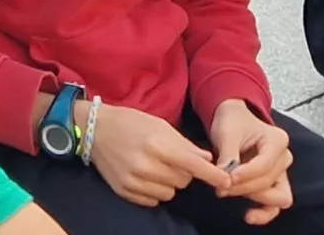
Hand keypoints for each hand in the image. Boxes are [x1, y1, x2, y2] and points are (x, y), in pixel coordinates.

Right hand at [85, 99, 231, 206]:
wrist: (96, 129)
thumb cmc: (132, 123)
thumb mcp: (161, 126)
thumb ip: (186, 146)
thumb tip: (209, 161)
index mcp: (158, 145)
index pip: (193, 166)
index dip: (212, 175)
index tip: (227, 181)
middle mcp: (146, 165)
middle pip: (183, 182)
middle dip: (184, 173)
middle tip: (171, 160)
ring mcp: (133, 181)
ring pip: (169, 193)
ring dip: (169, 184)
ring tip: (156, 168)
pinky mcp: (124, 191)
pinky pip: (153, 201)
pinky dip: (155, 191)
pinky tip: (146, 176)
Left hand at [209, 99, 295, 218]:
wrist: (233, 120)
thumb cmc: (232, 122)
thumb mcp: (227, 134)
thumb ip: (228, 157)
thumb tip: (223, 181)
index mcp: (277, 141)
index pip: (264, 165)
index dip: (245, 175)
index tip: (227, 178)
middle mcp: (284, 157)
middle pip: (268, 182)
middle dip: (243, 187)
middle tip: (220, 186)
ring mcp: (281, 173)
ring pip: (276, 196)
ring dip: (253, 198)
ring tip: (228, 193)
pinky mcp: (274, 185)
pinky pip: (275, 205)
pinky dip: (264, 213)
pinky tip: (247, 215)